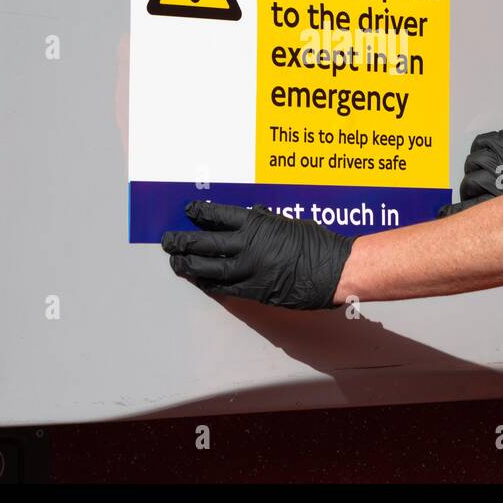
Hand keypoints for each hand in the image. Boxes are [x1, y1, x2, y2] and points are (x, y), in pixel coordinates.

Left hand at [162, 200, 353, 309]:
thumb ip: (266, 221)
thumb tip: (253, 216)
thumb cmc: (316, 243)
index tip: (189, 211)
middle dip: (183, 241)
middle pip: (205, 242)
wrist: (333, 269)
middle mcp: (248, 245)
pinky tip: (199, 280)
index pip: (218, 216)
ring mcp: (249, 270)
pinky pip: (224, 288)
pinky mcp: (255, 290)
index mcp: (256, 223)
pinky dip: (209, 283)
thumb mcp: (287, 222)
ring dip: (188, 264)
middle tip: (169, 240)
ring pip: (209, 267)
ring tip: (175, 262)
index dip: (200, 213)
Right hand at [437, 128, 502, 216]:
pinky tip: (488, 152)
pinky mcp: (501, 140)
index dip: (459, 211)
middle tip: (476, 189)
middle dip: (470, 187)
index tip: (451, 213)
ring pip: (472, 162)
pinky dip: (481, 147)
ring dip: (475, 166)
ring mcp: (498, 157)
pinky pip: (480, 143)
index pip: (471, 206)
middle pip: (468, 183)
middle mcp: (498, 177)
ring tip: (484, 169)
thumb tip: (494, 221)